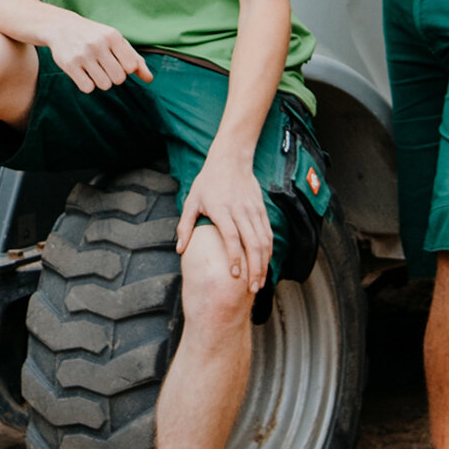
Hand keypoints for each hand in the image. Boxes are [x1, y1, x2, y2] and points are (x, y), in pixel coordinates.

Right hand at [44, 9, 151, 94]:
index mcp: (112, 36)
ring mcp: (83, 54)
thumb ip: (135, 59)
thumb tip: (149, 79)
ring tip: (94, 70)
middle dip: (114, 77)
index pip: (131, 66)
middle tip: (105, 67)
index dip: (126, 69)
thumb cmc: (95, 36)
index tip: (117, 61)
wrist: (62, 27)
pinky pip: (87, 88)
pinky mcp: (69, 65)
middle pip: (119, 78)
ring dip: (101, 81)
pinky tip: (83, 74)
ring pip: (104, 85)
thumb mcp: (116, 41)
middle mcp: (98, 44)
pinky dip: (88, 85)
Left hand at [177, 147, 271, 288]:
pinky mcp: (261, 210)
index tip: (234, 276)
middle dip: (254, 269)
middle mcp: (240, 211)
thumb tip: (179, 250)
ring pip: (264, 241)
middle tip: (252, 289)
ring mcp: (253, 210)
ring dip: (264, 264)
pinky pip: (268, 234)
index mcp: (222, 210)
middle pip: (252, 244)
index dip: (234, 257)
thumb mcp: (191, 200)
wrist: (231, 159)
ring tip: (260, 282)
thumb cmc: (208, 181)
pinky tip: (266, 264)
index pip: (232, 237)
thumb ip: (185, 226)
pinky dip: (269, 251)